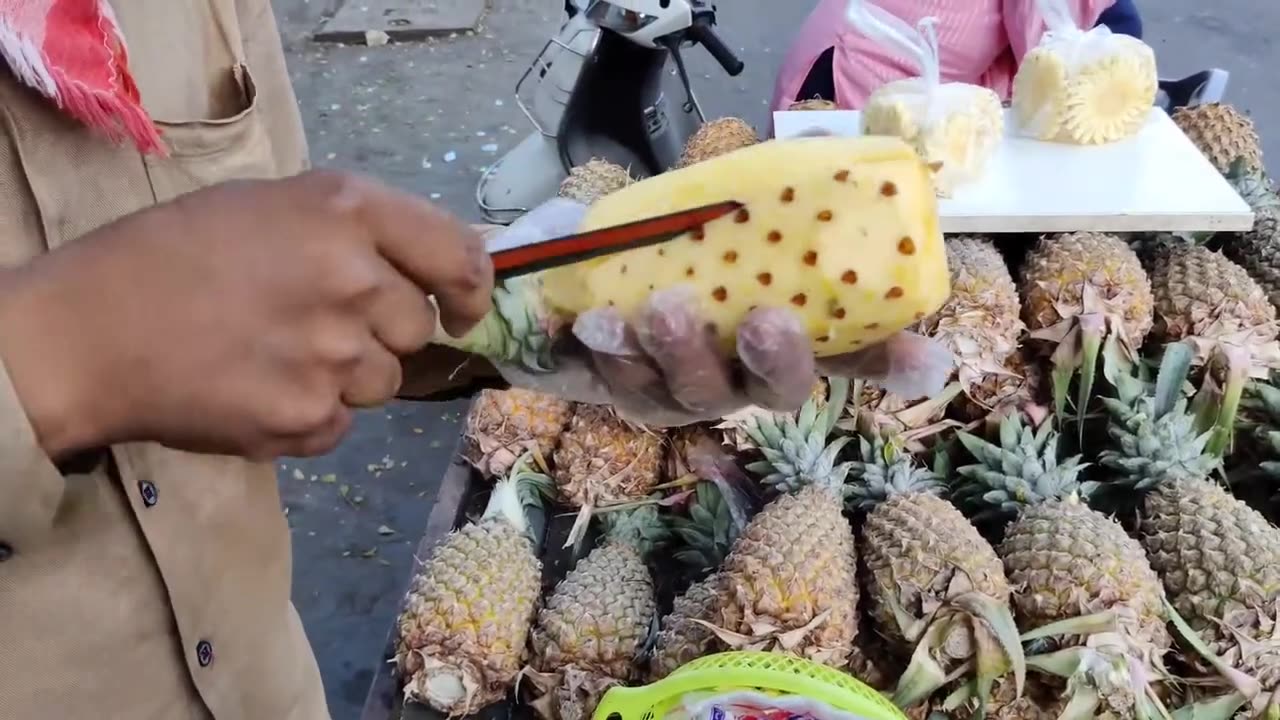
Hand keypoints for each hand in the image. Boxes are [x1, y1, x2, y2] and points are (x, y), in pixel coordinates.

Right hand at [0, 170, 491, 459]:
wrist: (90, 332)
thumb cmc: (173, 255)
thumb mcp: (270, 206)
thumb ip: (356, 232)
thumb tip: (428, 276)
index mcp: (346, 211)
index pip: (459, 255)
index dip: (472, 288)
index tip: (461, 308)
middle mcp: (355, 280)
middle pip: (419, 328)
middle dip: (383, 332)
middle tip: (314, 323)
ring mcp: (335, 355)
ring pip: (386, 381)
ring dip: (347, 375)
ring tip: (274, 354)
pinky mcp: (309, 418)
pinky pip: (342, 422)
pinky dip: (310, 413)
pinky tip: (256, 388)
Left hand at [487, 198, 953, 426]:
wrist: (561, 267)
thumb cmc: (658, 238)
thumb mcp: (714, 204)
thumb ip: (771, 187)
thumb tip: (837, 150)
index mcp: (780, 330)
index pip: (852, 353)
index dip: (894, 363)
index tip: (926, 362)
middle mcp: (741, 372)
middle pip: (777, 389)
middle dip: (776, 361)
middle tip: (766, 321)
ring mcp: (683, 391)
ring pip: (696, 392)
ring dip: (682, 352)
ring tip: (662, 307)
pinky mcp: (624, 396)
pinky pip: (624, 385)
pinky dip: (613, 353)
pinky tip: (598, 321)